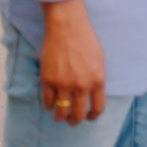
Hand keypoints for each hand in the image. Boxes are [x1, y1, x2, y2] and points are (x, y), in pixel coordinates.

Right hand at [40, 0, 105, 125]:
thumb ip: (97, 79)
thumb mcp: (99, 59)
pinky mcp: (48, 80)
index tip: (88, 117)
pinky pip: (47, 102)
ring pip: (61, 113)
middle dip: (75, 121)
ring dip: (60, 117)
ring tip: (59, 116)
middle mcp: (81, 85)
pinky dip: (48, 106)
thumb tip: (93, 96)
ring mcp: (63, 84)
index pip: (97, 108)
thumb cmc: (85, 39)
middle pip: (78, 115)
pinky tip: (50, 103)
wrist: (67, 25)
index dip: (93, 116)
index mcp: (97, 80)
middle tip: (72, 120)